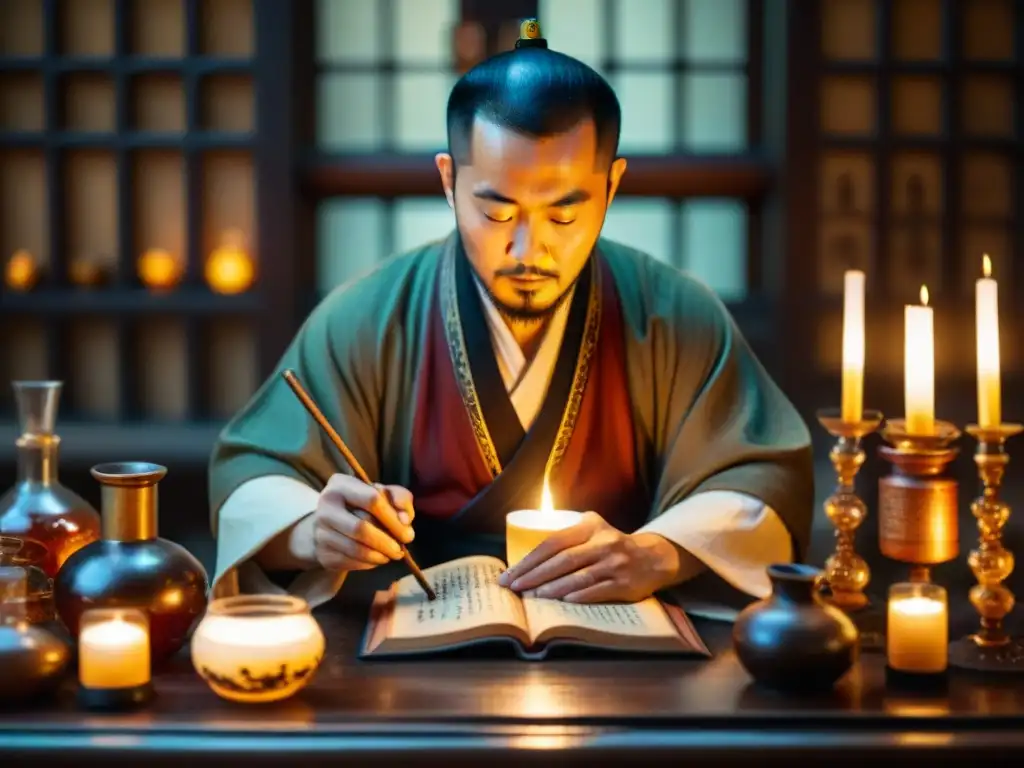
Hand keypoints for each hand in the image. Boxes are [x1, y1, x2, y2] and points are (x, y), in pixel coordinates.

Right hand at [310, 474, 415, 571]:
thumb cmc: (363, 505)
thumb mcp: (383, 494)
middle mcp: (326, 504)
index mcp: (341, 483)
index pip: (372, 499)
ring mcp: (320, 530)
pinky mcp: (322, 553)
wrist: (331, 525)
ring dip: (380, 555)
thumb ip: (400, 499)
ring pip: (356, 548)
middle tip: (401, 549)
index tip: (407, 533)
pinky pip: (350, 561)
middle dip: (387, 541)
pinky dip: (369, 563)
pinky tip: (377, 558)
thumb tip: (405, 519)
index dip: (393, 519)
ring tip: (392, 555)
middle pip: (362, 527)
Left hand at [497, 512, 680, 602]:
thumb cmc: (611, 545)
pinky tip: (562, 602)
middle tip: (514, 588)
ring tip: (532, 598)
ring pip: (578, 577)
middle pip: (563, 560)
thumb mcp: (593, 530)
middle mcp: (604, 542)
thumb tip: (527, 561)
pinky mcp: (625, 583)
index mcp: (590, 526)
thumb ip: (567, 537)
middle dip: (534, 575)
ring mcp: (615, 563)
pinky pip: (597, 591)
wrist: (653, 558)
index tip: (510, 573)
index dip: (530, 559)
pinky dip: (578, 596)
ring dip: (552, 588)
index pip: (553, 542)